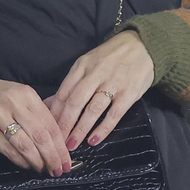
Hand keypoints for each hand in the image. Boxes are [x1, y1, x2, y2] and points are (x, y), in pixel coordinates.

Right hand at [0, 75, 70, 176]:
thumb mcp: (20, 95)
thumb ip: (37, 112)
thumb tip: (58, 137)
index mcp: (27, 95)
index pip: (50, 123)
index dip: (60, 144)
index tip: (67, 159)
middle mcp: (15, 104)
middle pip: (41, 135)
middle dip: (53, 156)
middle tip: (59, 169)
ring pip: (26, 144)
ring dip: (38, 161)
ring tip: (45, 170)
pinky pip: (8, 150)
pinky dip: (21, 161)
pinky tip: (28, 166)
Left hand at [44, 31, 154, 149]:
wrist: (141, 45)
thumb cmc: (111, 56)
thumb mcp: (88, 62)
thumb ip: (72, 82)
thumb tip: (50, 104)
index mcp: (82, 65)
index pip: (64, 92)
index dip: (54, 113)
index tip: (48, 128)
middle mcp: (96, 73)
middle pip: (75, 101)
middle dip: (64, 124)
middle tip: (58, 142)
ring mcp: (113, 82)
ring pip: (93, 109)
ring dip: (80, 129)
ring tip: (72, 144)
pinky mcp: (129, 92)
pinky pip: (114, 114)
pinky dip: (103, 128)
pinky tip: (94, 139)